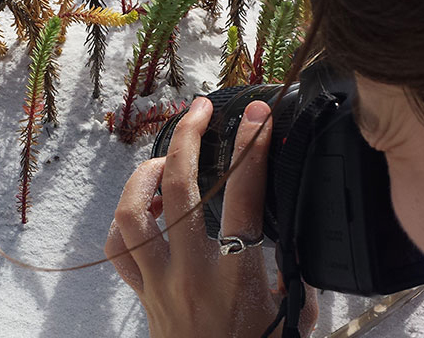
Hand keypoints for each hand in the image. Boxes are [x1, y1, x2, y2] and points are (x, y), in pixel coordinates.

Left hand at [104, 97, 315, 336]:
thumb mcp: (293, 313)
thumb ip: (298, 274)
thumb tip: (305, 243)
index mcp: (238, 272)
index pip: (244, 195)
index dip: (252, 148)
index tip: (257, 114)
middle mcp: (193, 269)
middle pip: (178, 188)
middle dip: (187, 138)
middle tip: (200, 110)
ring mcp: (161, 280)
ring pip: (133, 213)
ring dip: (144, 175)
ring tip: (163, 160)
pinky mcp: (143, 293)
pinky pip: (119, 248)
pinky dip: (125, 218)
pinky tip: (143, 207)